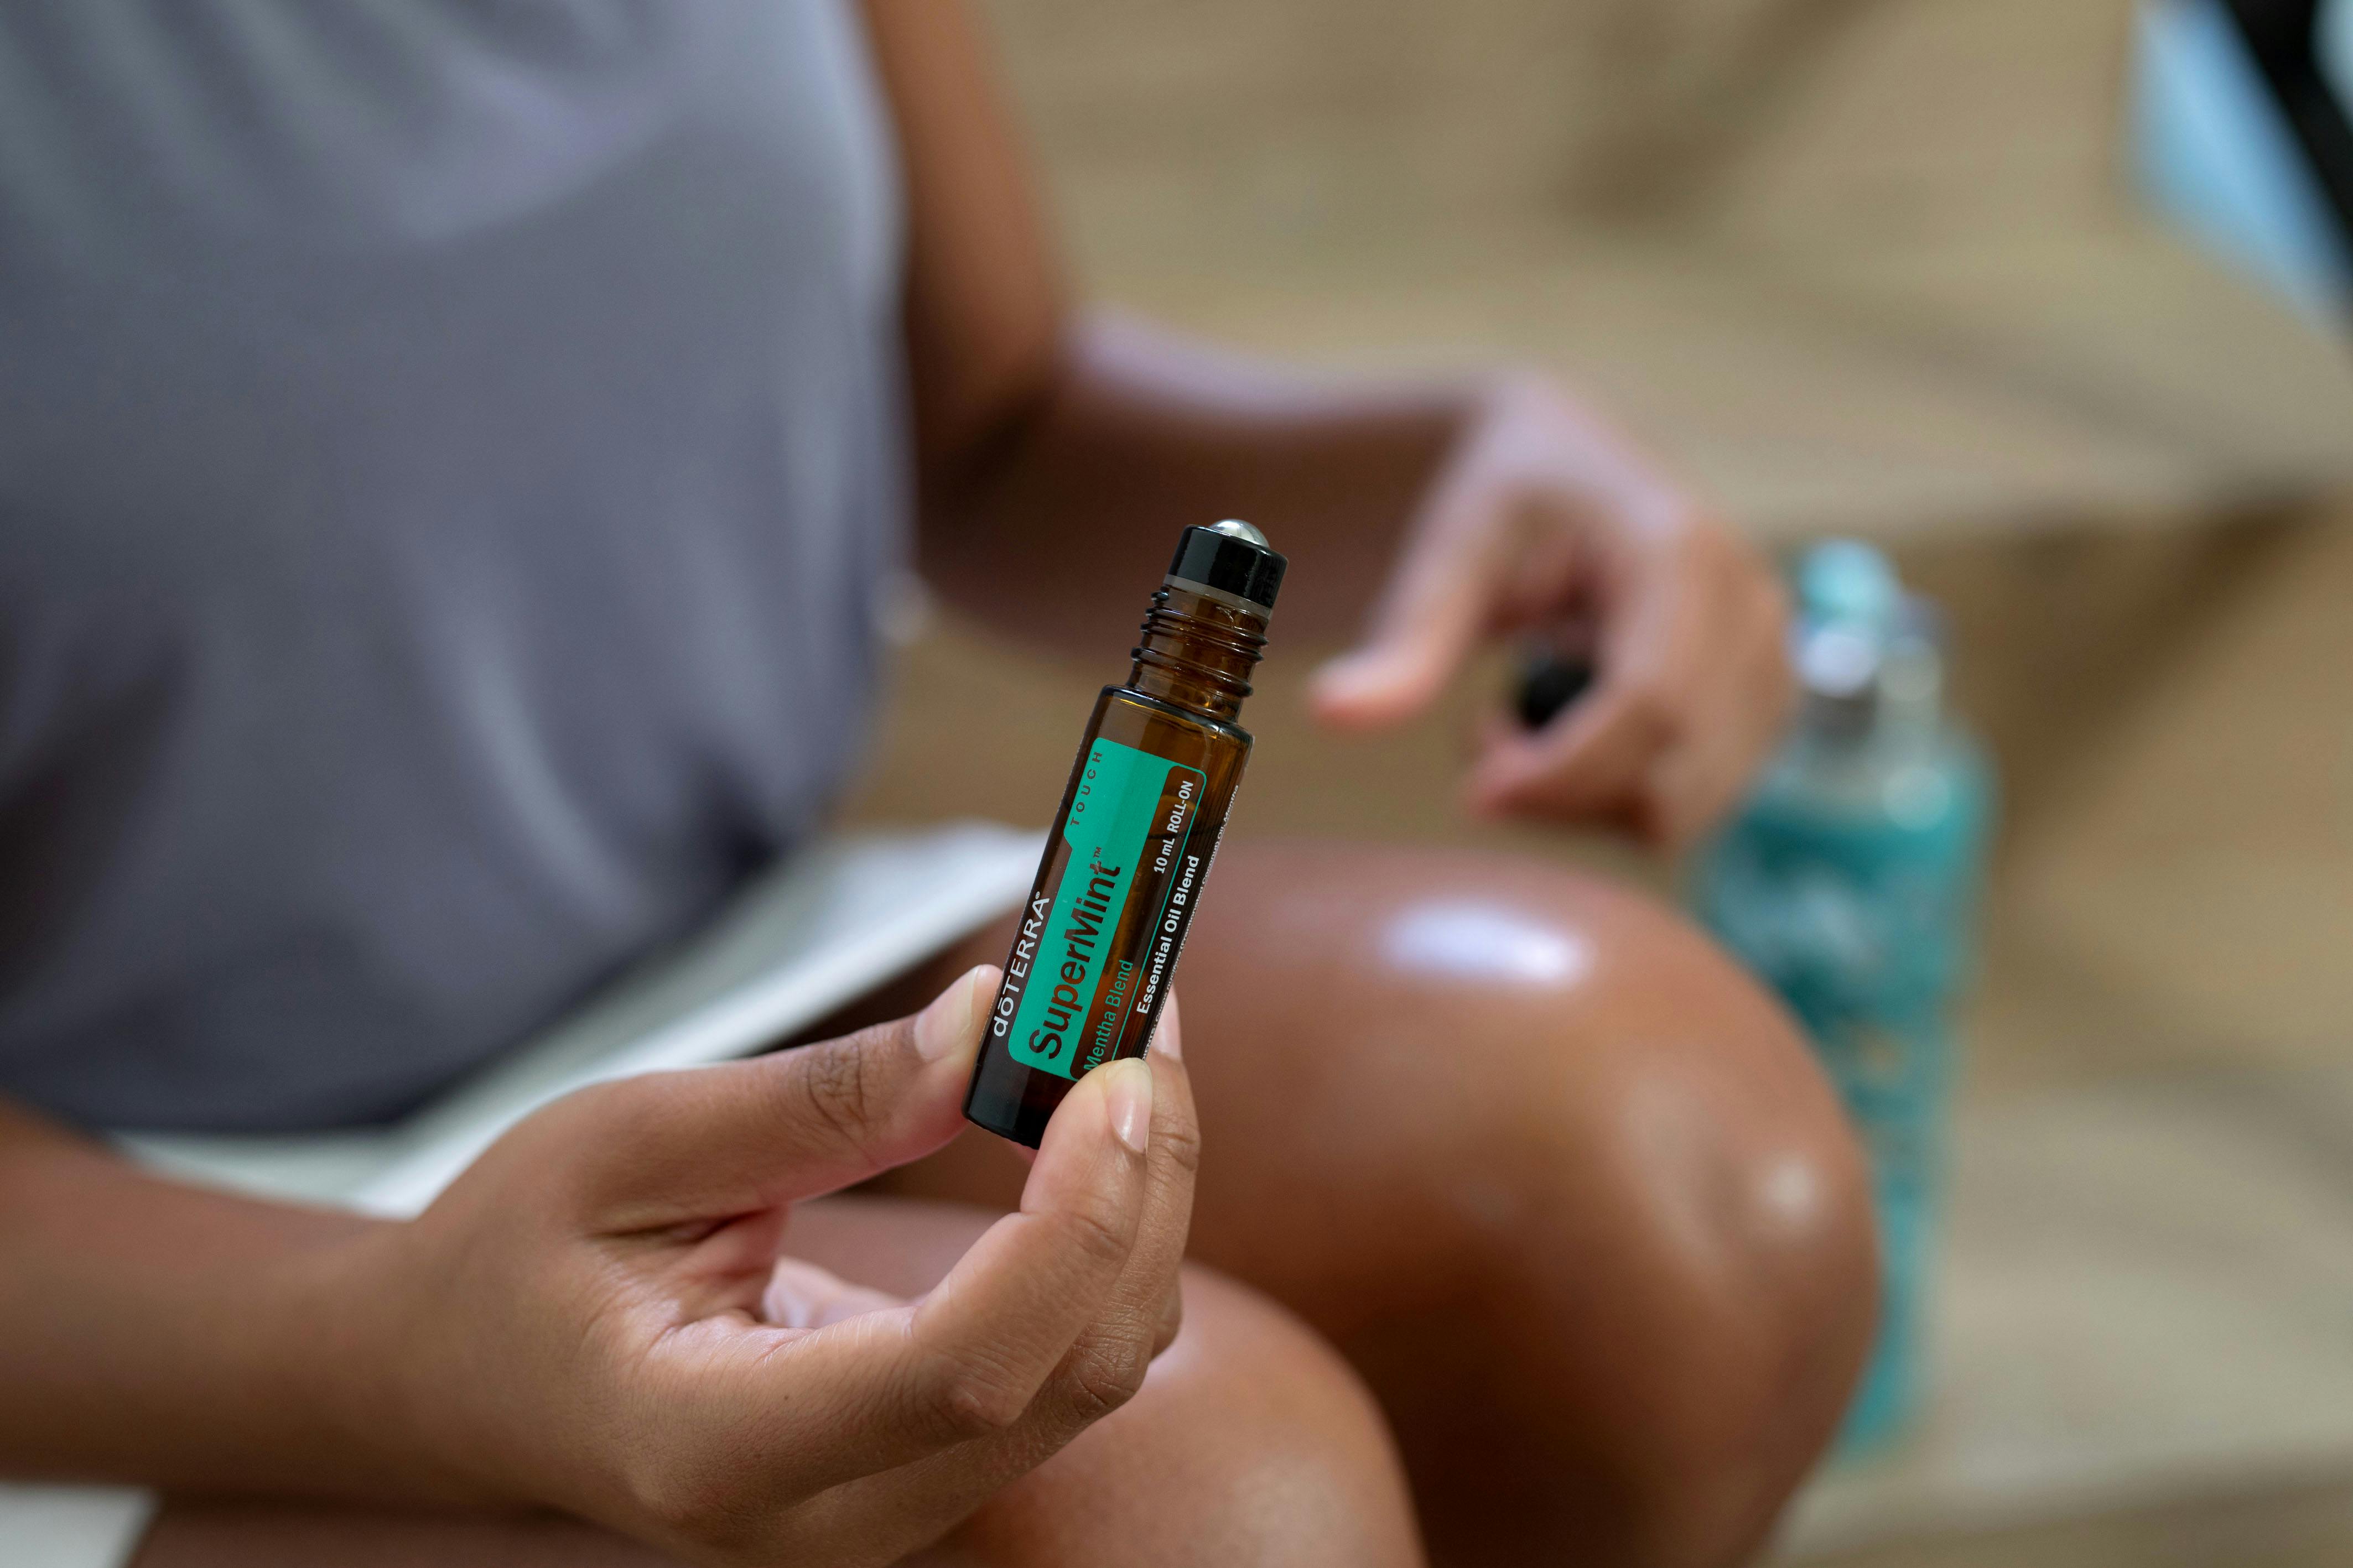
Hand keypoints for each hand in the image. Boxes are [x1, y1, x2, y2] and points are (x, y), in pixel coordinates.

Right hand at [329, 967, 1197, 1567]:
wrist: (467, 1377)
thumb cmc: (519, 1254)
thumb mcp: (630, 1144)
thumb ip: (824, 1102)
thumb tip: (993, 1025)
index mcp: (718, 1450)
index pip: (960, 1371)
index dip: (1070, 1223)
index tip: (1115, 1074)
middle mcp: (828, 1519)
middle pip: (1066, 1370)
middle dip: (1140, 1181)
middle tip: (1138, 1008)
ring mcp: (890, 1511)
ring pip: (1095, 1365)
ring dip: (1142, 1196)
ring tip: (1123, 1038)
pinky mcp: (927, 1466)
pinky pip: (1067, 1357)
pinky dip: (1108, 1231)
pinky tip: (1096, 1123)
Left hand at [1310, 372, 1792, 848]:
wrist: (1564, 462)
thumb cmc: (1503, 498)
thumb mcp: (1446, 552)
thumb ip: (1402, 640)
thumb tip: (1328, 712)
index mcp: (1680, 554)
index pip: (1649, 705)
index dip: (1563, 773)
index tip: (1474, 792)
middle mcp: (1751, 609)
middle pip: (1672, 778)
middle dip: (1562, 794)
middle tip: (1483, 734)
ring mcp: (1772, 661)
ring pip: (1684, 809)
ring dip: (1586, 798)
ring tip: (1522, 718)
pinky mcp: (1765, 704)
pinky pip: (1692, 803)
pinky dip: (1616, 795)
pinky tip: (1568, 731)